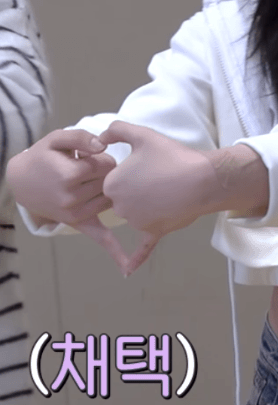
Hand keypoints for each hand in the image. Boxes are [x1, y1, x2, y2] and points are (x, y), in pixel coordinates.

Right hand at [6, 130, 129, 271]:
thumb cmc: (43, 156)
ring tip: (87, 182)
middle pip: (111, 181)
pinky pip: (99, 238)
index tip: (88, 156)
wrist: (22, 181)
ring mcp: (76, 214)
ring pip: (111, 198)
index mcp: (70, 175)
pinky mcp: (78, 223)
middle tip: (87, 169)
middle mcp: (73, 197)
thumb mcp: (57, 138)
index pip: (108, 163)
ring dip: (107, 190)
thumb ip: (81, 137)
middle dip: (106, 172)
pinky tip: (128, 267)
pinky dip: (115, 252)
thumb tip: (103, 144)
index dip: (102, 156)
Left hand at [98, 121, 221, 274]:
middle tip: (158, 176)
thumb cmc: (172, 156)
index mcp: (113, 183)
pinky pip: (142, 248)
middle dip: (136, 189)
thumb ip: (117, 130)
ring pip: (135, 214)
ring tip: (168, 187)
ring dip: (147, 205)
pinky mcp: (153, 231)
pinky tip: (127, 271)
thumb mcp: (142, 135)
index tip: (146, 164)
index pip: (111, 179)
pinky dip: (135, 259)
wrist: (203, 179)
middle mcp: (119, 206)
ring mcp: (136, 221)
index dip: (129, 170)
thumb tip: (100, 138)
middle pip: (121, 198)